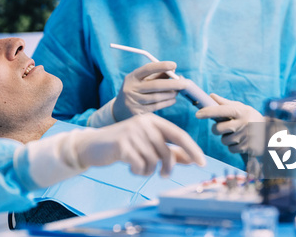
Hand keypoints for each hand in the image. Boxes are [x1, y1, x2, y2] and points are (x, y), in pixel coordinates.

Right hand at [74, 113, 205, 176]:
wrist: (93, 146)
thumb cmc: (124, 146)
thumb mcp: (147, 145)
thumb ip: (169, 150)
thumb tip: (191, 159)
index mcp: (152, 120)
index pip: (179, 134)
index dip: (192, 149)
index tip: (202, 162)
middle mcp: (144, 123)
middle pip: (167, 151)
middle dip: (168, 167)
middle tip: (163, 175)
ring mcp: (132, 132)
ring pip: (153, 161)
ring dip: (148, 170)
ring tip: (139, 167)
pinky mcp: (122, 144)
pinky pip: (140, 165)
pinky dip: (138, 171)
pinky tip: (131, 168)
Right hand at [112, 61, 188, 121]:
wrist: (120, 109)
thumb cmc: (136, 90)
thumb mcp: (142, 81)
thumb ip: (157, 75)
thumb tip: (173, 69)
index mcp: (132, 77)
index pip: (147, 69)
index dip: (161, 66)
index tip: (174, 64)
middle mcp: (131, 89)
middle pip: (155, 85)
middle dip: (173, 84)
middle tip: (185, 83)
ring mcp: (133, 102)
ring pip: (157, 97)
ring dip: (171, 94)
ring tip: (177, 92)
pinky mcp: (137, 113)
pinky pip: (156, 107)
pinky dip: (167, 102)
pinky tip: (172, 99)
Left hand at [195, 93, 263, 154]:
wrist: (272, 133)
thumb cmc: (251, 118)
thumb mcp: (242, 108)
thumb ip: (225, 103)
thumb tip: (211, 96)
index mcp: (240, 111)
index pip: (220, 110)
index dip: (207, 112)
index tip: (197, 114)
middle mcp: (243, 123)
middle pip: (218, 129)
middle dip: (216, 130)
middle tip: (221, 128)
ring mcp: (246, 136)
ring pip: (224, 141)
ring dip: (226, 139)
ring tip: (236, 134)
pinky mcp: (248, 148)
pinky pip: (231, 149)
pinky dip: (233, 146)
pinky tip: (241, 141)